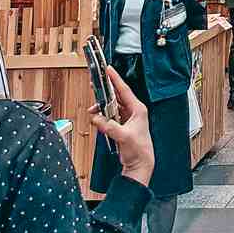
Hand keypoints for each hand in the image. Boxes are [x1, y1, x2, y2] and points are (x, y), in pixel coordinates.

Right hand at [91, 66, 153, 186]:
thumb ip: (109, 126)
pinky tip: (97, 118)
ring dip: (102, 107)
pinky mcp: (122, 125)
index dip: (115, 79)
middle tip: (95, 83)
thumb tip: (97, 118)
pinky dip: (102, 116)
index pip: (124, 90)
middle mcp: (133, 111)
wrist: (140, 163)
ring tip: (93, 110)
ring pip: (112, 106)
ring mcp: (127, 118)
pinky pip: (110, 115)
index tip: (108, 69)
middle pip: (117, 96)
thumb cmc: (138, 149)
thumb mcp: (123, 136)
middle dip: (105, 91)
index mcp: (138, 109)